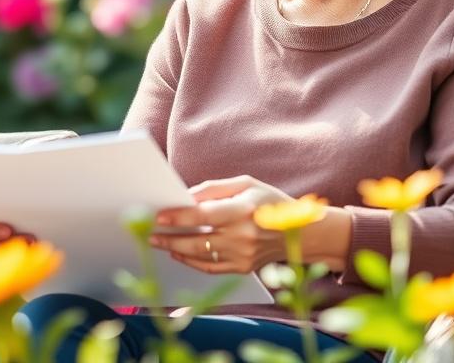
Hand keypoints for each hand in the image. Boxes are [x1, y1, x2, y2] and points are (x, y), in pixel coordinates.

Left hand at [148, 175, 292, 273]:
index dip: (178, 217)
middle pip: (197, 240)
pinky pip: (211, 268)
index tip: (159, 216)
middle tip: (150, 233)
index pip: (203, 216)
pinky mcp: (244, 268)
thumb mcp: (245, 184)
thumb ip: (213, 188)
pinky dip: (192, 262)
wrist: (304, 233)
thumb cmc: (271, 202)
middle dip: (169, 237)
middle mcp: (243, 236)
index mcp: (243, 211)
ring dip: (176, 250)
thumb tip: (185, 196)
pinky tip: (178, 254)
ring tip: (159, 242)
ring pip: (200, 257)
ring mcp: (244, 256)